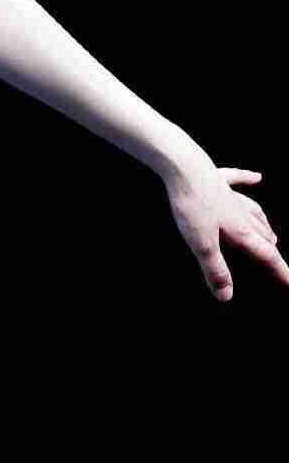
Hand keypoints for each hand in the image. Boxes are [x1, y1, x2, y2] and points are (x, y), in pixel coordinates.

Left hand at [163, 156, 287, 300]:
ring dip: (263, 222)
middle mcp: (239, 212)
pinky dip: (247, 179)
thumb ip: (215, 269)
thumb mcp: (201, 244)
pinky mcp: (215, 177)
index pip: (265, 255)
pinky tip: (256, 177)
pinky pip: (236, 179)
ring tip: (271, 232)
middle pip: (261, 233)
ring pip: (253, 210)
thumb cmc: (192, 205)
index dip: (280, 270)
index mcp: (239, 231)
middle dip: (270, 247)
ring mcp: (228, 193)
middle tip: (276, 258)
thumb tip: (227, 296)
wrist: (183, 166)